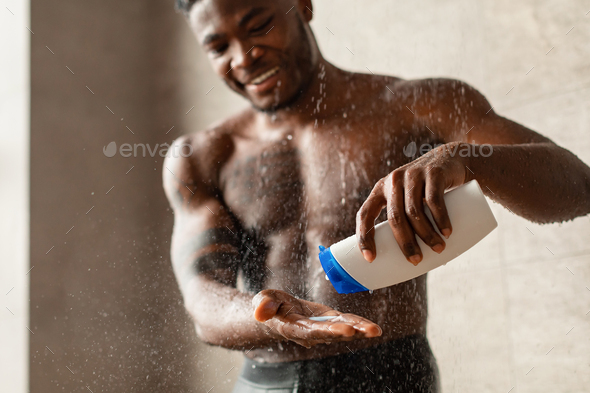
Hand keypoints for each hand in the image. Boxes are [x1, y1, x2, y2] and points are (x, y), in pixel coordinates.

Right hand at [252, 289, 381, 347]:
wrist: (277, 313)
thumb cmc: (269, 305)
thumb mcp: (262, 299)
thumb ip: (263, 304)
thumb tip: (260, 312)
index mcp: (295, 328)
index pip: (314, 331)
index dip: (330, 331)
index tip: (346, 330)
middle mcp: (311, 332)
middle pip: (333, 333)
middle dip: (352, 332)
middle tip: (369, 331)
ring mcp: (322, 328)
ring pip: (343, 330)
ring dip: (360, 330)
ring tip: (376, 330)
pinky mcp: (330, 321)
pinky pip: (346, 322)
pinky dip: (359, 324)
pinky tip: (372, 327)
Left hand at [356, 142, 468, 264]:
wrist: (450, 160)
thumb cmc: (426, 191)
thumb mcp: (409, 200)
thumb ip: (405, 222)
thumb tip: (407, 263)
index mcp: (380, 190)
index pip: (365, 214)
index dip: (364, 237)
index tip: (370, 259)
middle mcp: (393, 181)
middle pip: (395, 218)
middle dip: (406, 243)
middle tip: (416, 261)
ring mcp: (413, 175)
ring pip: (414, 211)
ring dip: (426, 234)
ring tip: (438, 249)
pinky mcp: (433, 173)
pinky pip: (434, 199)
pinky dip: (440, 218)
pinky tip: (446, 232)